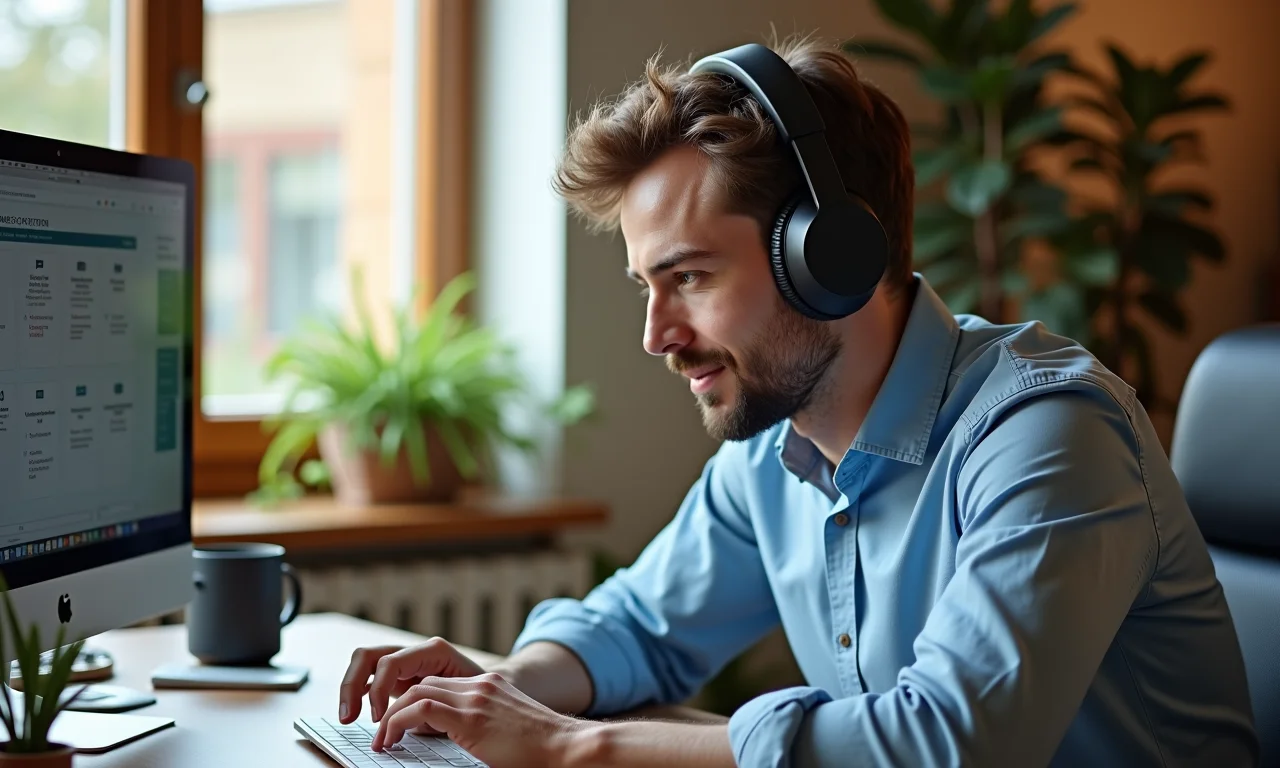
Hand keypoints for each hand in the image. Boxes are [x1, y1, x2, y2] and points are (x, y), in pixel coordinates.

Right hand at [339, 638, 485, 724]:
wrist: (495, 688)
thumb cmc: (483, 694)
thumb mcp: (464, 700)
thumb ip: (437, 709)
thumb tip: (412, 725)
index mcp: (433, 651)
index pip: (390, 663)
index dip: (379, 690)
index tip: (378, 718)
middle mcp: (415, 652)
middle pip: (368, 656)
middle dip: (352, 685)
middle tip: (348, 717)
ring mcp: (404, 662)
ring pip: (365, 663)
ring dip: (351, 688)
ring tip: (347, 718)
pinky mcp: (399, 676)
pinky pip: (371, 678)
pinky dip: (358, 693)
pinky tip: (352, 713)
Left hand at [371, 672, 588, 766]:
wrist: (567, 747)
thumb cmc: (543, 750)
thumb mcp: (507, 731)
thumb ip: (481, 728)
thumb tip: (459, 744)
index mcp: (489, 687)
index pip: (439, 685)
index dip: (413, 705)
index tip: (400, 728)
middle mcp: (481, 685)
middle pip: (423, 684)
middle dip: (395, 706)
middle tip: (382, 733)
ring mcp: (476, 697)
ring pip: (416, 691)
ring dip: (391, 715)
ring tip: (382, 740)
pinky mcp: (472, 716)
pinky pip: (421, 709)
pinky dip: (398, 722)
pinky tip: (391, 739)